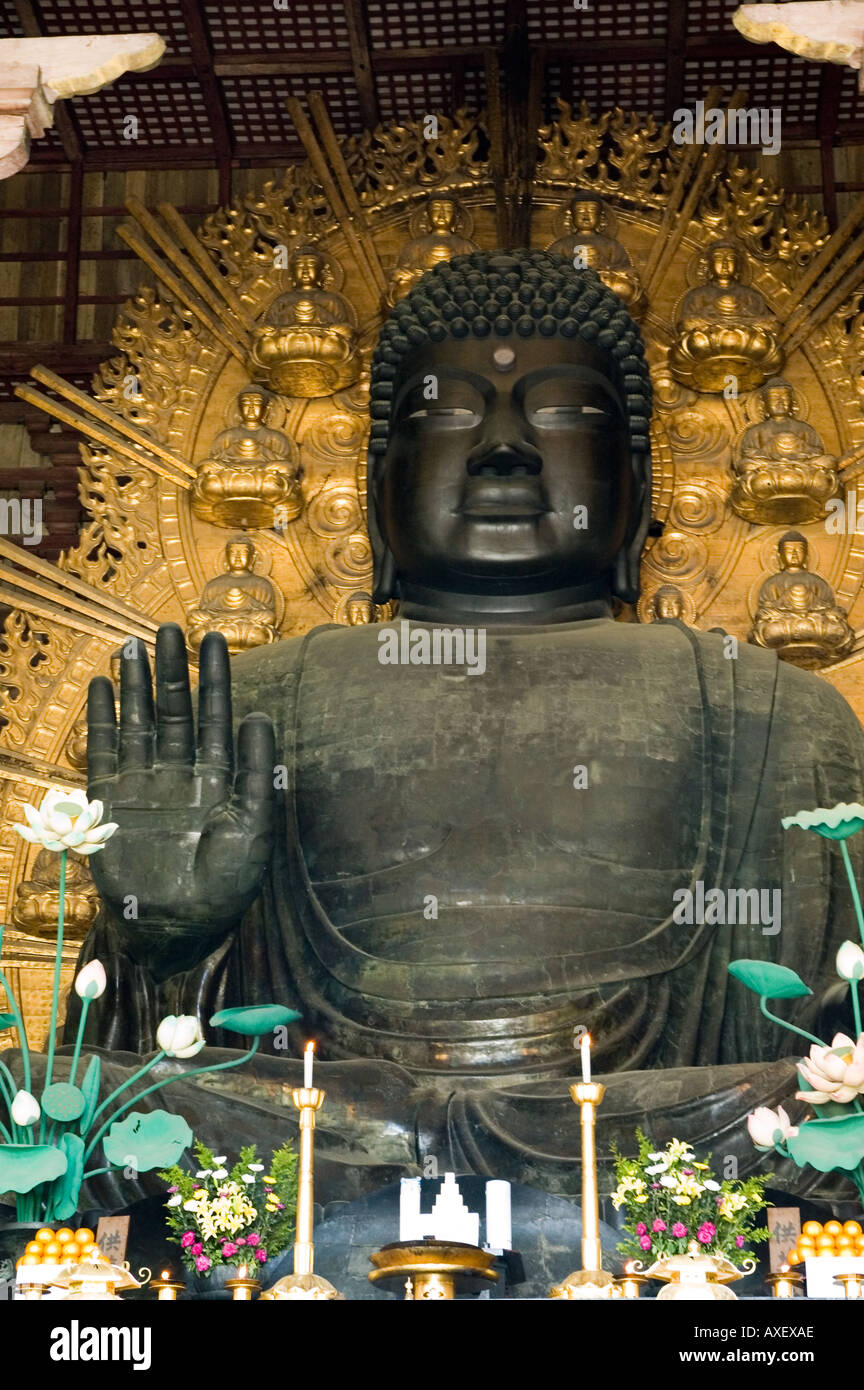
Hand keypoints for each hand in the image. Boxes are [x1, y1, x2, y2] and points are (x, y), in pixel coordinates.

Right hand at [86, 623, 275, 979]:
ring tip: (133, 645)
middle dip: (172, 671)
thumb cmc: (224, 886)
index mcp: (219, 779)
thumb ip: (257, 772)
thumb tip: (258, 716)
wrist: (176, 928)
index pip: (217, 717)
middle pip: (175, 711)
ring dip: (137, 686)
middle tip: (170, 628)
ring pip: (140, 723)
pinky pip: (105, 752)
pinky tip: (102, 687)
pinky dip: (102, 720)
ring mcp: (145, 785)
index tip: (215, 640)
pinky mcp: (112, 801)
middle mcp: (181, 775)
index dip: (215, 679)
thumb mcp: (254, 827)